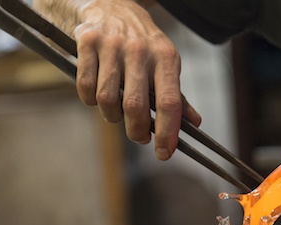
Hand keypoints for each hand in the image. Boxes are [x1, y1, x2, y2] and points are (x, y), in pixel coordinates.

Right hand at [73, 0, 200, 159]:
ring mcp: (113, 46)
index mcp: (166, 58)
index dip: (168, 132)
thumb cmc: (143, 42)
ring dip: (111, 117)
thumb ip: (177, 95)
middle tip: (139, 137)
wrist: (112, 4)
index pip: (170, 103)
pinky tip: (98, 96)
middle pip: (136, 106)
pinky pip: (86, 86)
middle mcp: (140, 51)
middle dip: (137, 131)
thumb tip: (194, 123)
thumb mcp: (166, 63)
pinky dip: (90, 100)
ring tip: (117, 114)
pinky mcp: (88, 42)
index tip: (164, 153)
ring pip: (108, 99)